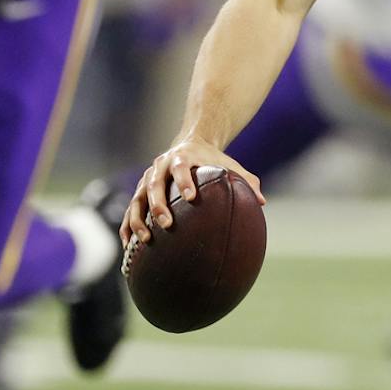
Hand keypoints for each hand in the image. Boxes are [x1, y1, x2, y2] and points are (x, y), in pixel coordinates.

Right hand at [122, 138, 263, 245]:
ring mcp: (147, 179)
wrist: (189, 143)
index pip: (180, 167)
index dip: (183, 181)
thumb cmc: (212, 160)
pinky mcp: (139, 192)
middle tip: (166, 223)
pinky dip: (127, 226)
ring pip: (137, 198)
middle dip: (158, 204)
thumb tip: (262, 201)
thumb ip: (246, 180)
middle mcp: (160, 166)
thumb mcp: (229, 165)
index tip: (190, 197)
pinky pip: (130, 210)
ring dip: (139, 218)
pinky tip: (130, 246)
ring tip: (146, 238)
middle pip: (154, 184)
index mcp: (182, 157)